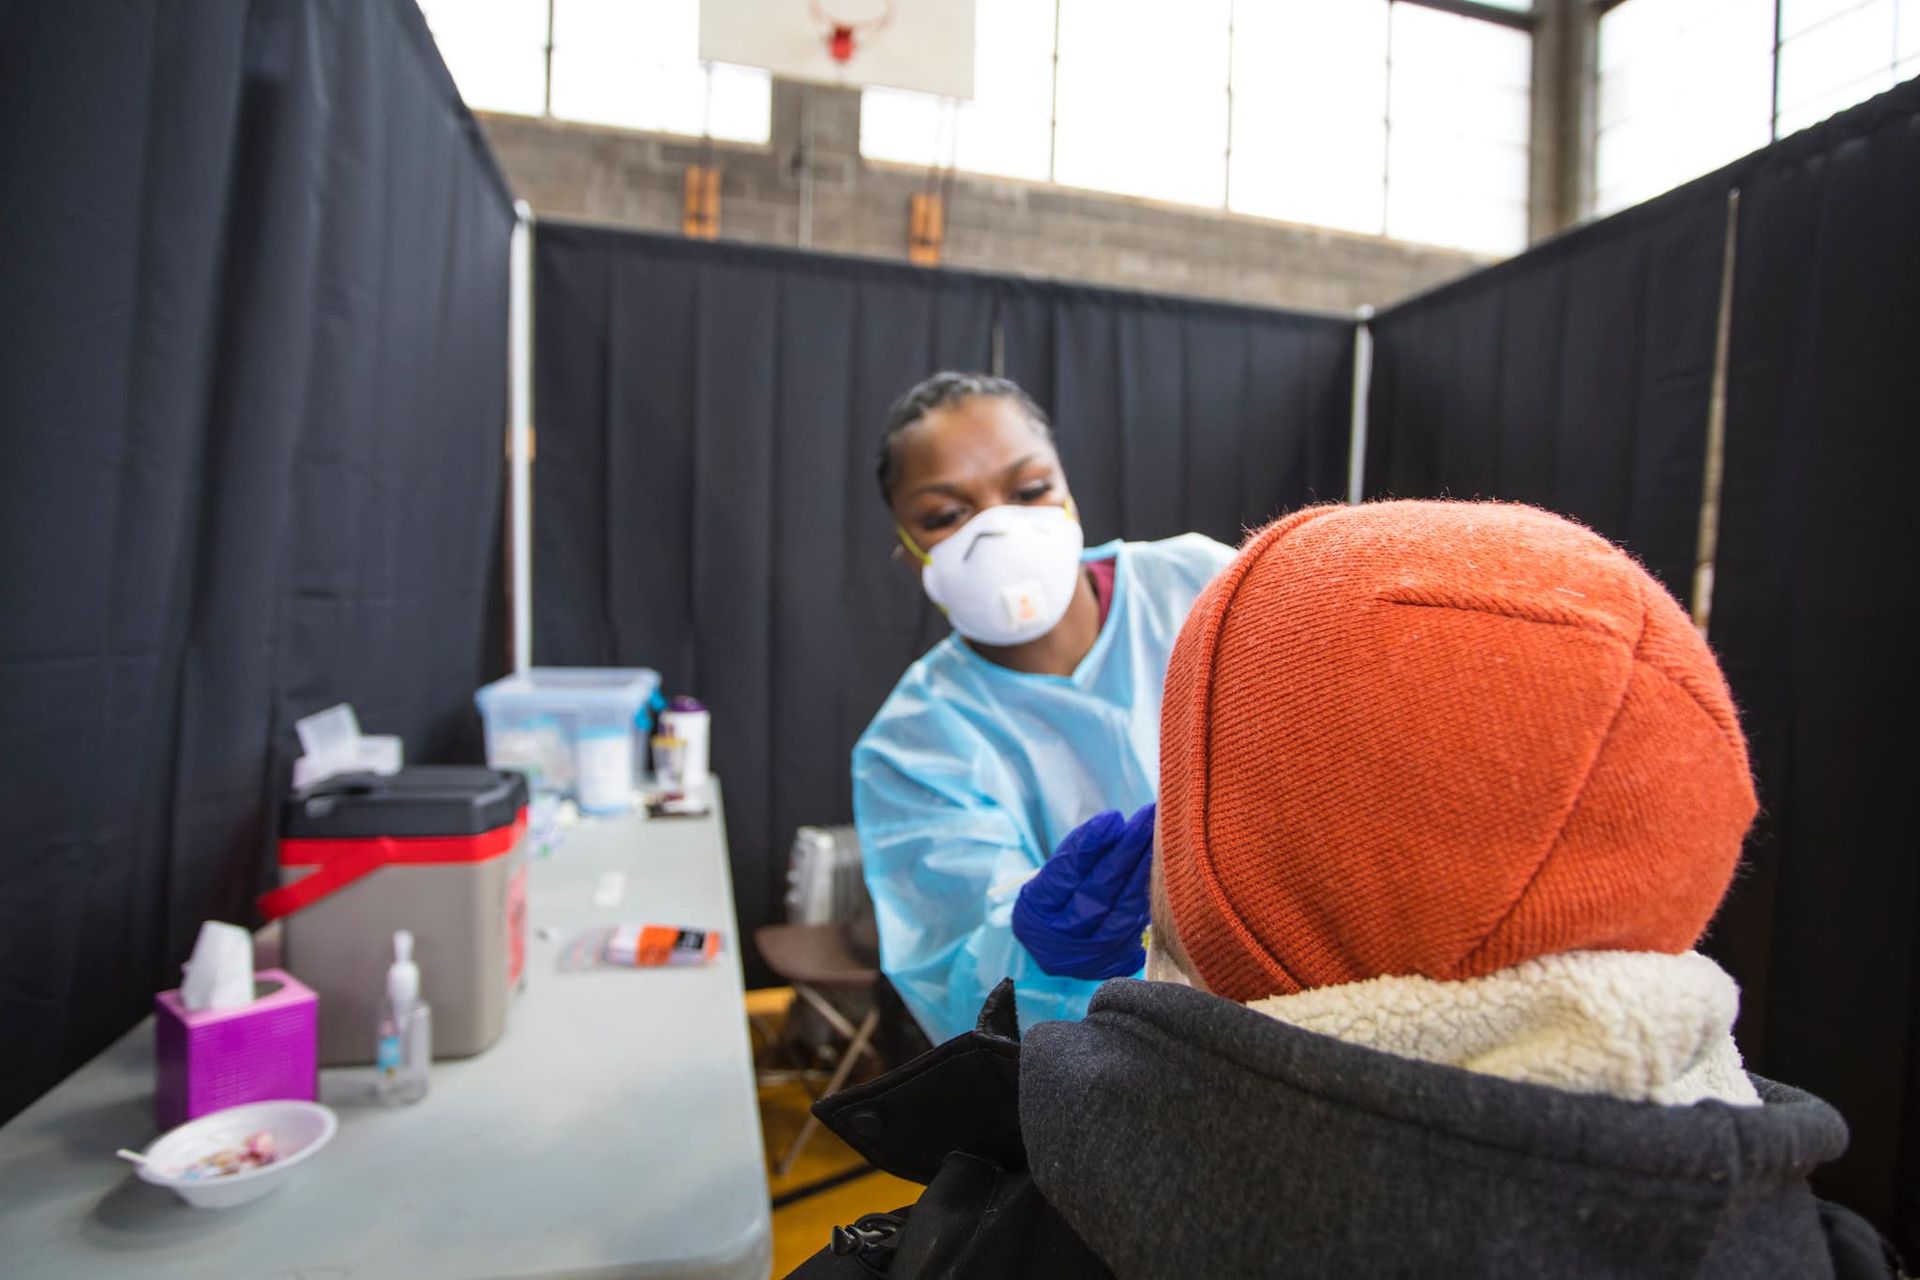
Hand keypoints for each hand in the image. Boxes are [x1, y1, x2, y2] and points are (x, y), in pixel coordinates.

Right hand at [1011, 803, 1154, 979]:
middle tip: (1146, 820)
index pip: (1064, 875)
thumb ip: (1079, 852)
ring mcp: (1091, 956)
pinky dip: (1148, 896)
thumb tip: (1115, 823)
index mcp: (1036, 911)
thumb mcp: (1053, 876)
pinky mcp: (1117, 963)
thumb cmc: (1057, 900)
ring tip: (1159, 840)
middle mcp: (1061, 938)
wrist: (1058, 950)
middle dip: (1125, 853)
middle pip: (1098, 892)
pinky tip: (1162, 871)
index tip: (1113, 818)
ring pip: (1122, 910)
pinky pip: (1138, 926)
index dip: (1089, 846)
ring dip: (1143, 872)